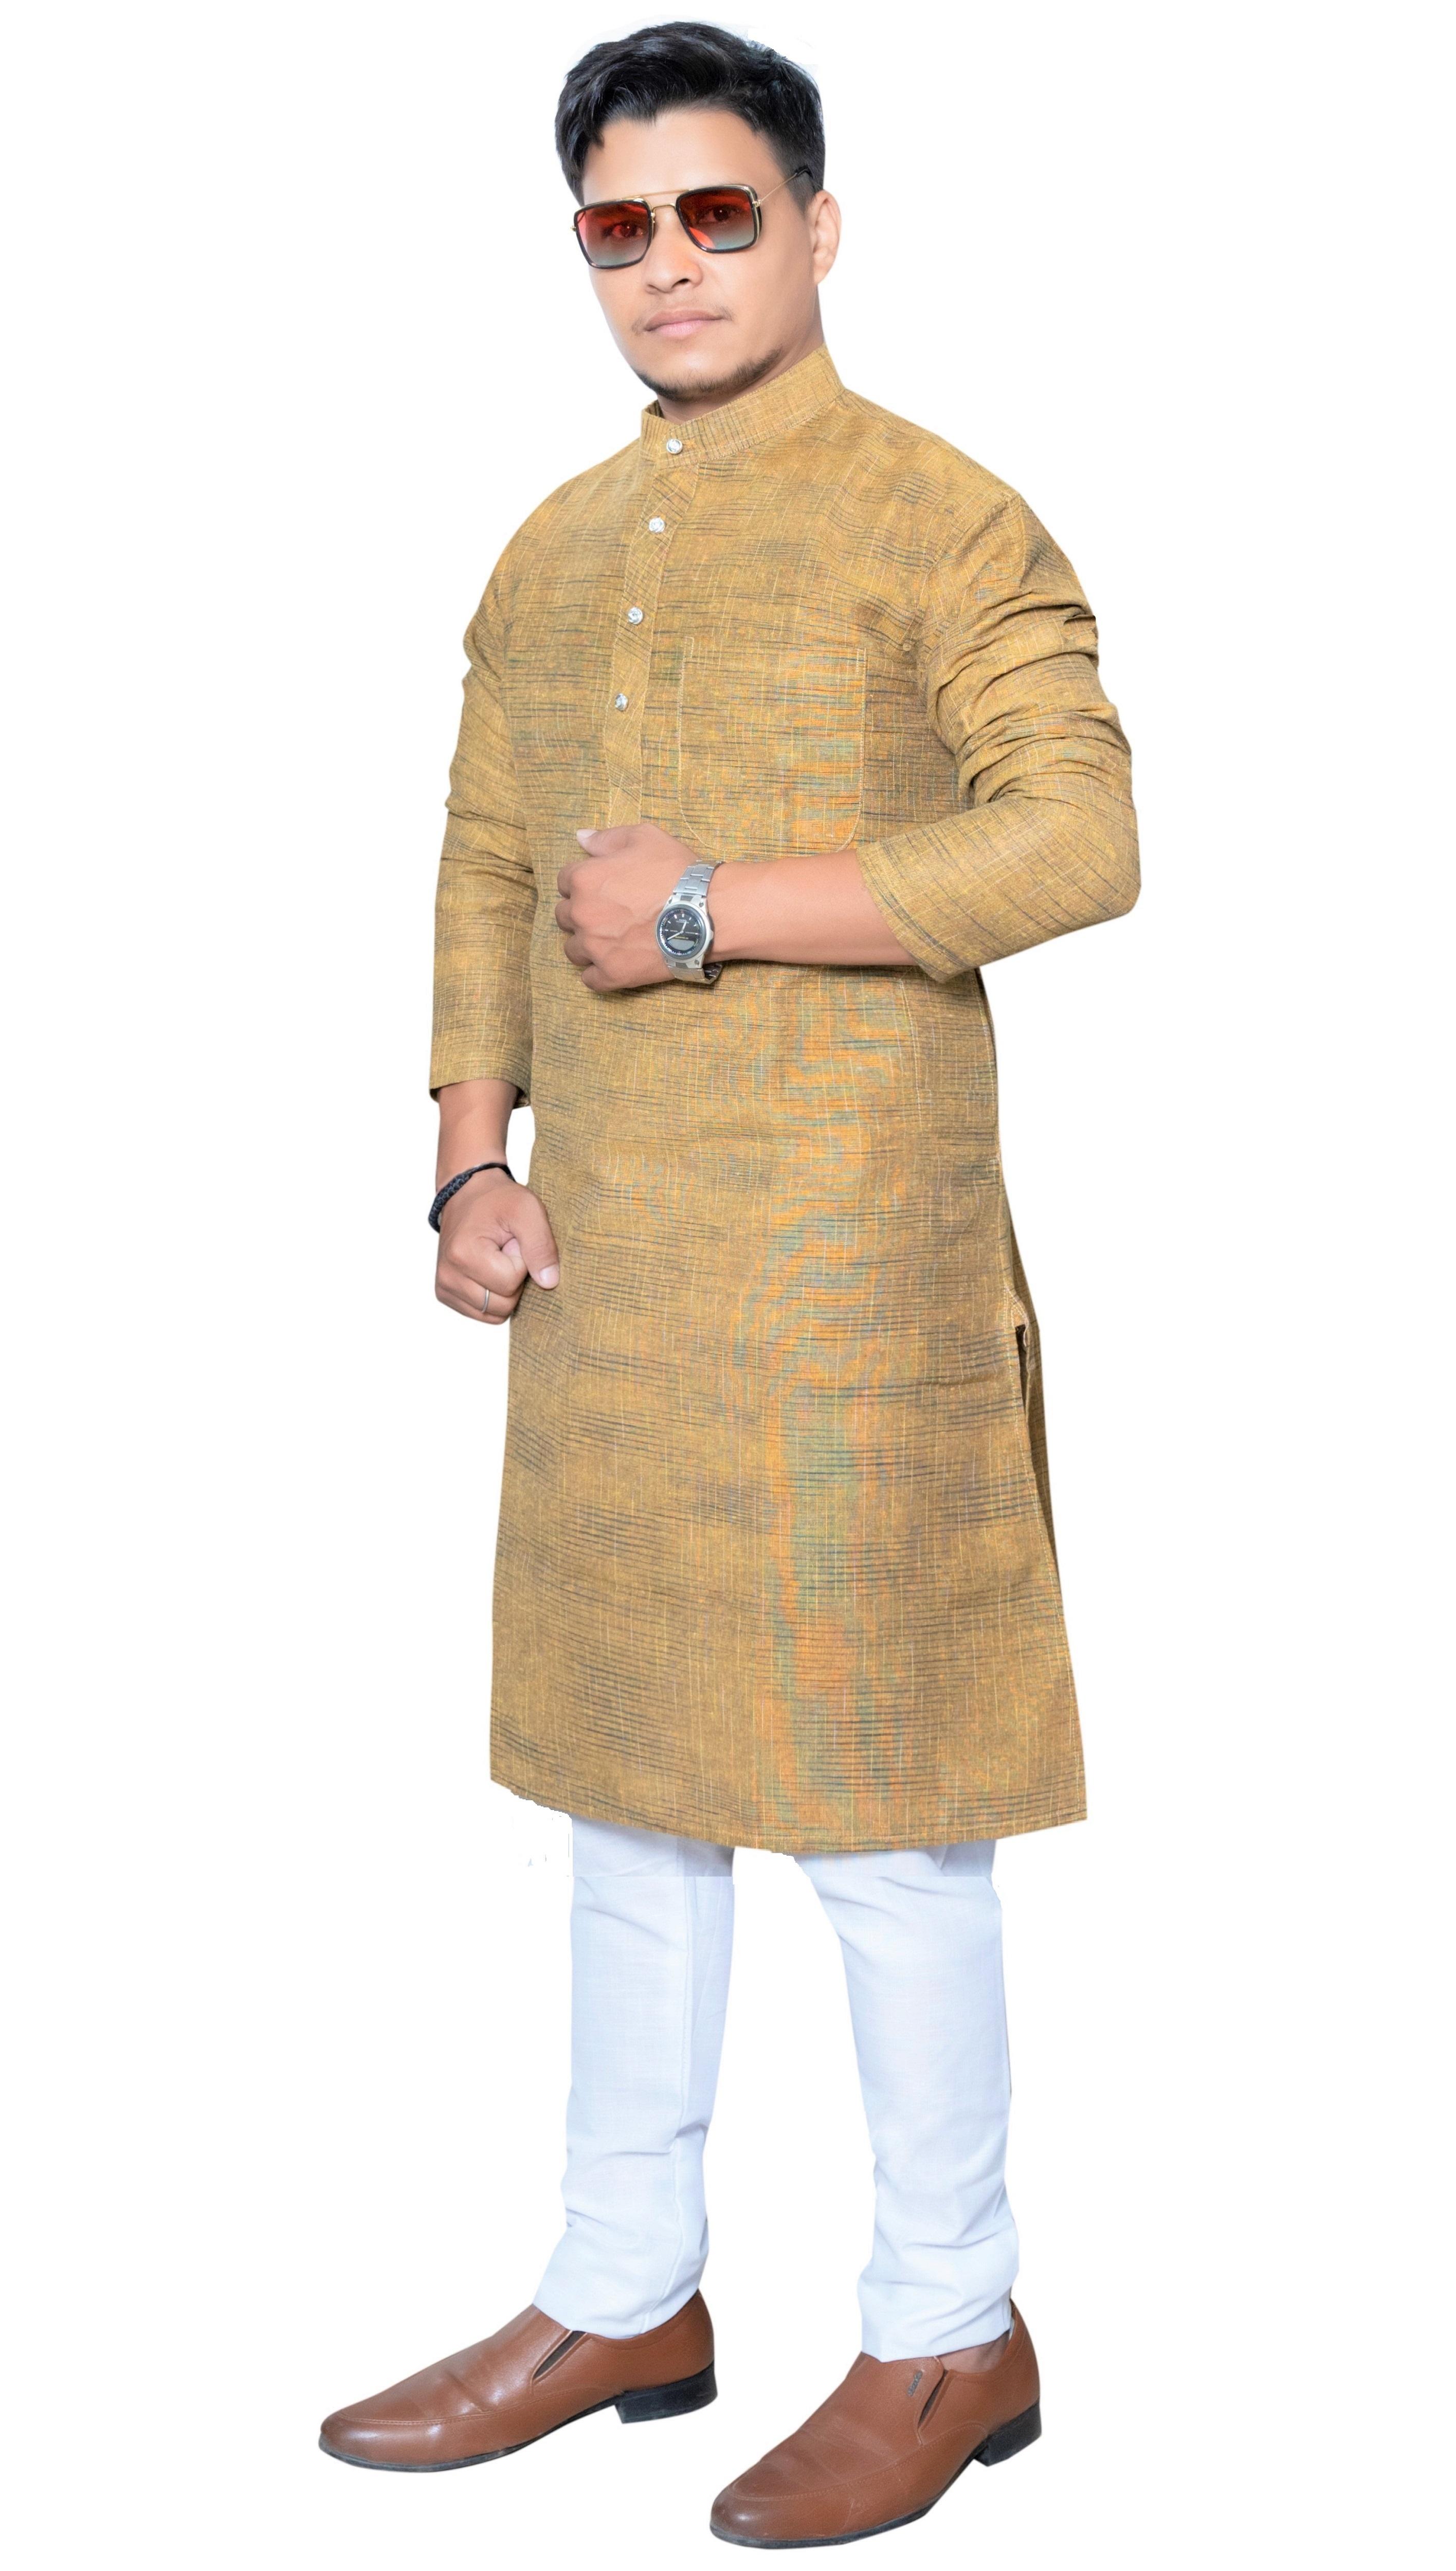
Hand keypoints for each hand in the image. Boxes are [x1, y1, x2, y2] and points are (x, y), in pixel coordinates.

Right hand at [435, 1169, 559, 1325]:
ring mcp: (445, 1287)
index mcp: (463, 1254)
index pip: (510, 1283)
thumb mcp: (528, 1210)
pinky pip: (484, 1313)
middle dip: (514, 1278)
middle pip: (502, 1305)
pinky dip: (494, 1296)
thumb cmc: (498, 1199)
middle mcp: (448, 1276)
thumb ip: (541, 1246)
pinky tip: (489, 1270)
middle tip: (505, 1249)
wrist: (468, 1194)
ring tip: (497, 1259)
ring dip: (505, 1289)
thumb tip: (549, 1283)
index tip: (512, 1240)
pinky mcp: (447, 1293)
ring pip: (494, 1314)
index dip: (521, 1261)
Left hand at [555, 822, 703, 989]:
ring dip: (586, 944)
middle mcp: (582, 914)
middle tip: (608, 912)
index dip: (583, 882)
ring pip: (573, 949)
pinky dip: (598, 973)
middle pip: (564, 916)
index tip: (601, 886)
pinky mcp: (611, 974)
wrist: (706, 912)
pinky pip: (589, 979)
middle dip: (581, 912)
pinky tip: (613, 963)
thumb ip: (607, 838)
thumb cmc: (676, 871)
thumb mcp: (644, 838)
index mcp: (585, 879)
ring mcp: (595, 947)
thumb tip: (581, 837)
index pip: (564, 881)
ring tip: (610, 940)